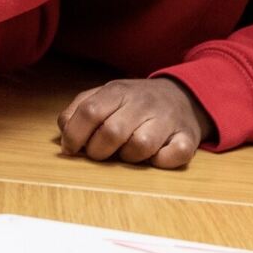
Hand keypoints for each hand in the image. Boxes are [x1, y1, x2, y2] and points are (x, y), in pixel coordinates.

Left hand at [58, 78, 213, 168]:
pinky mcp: (188, 137)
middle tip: (100, 152)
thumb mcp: (104, 96)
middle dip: (98, 151)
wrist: (182, 96)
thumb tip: (64, 132)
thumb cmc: (132, 104)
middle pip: (112, 132)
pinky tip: (156, 155)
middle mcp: (144, 103)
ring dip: (129, 157)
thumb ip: (79, 110)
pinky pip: (174, 155)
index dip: (74, 135)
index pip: (90, 112)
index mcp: (118, 91)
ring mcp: (168, 119)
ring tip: (128, 152)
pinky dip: (162, 161)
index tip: (71, 149)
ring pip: (141, 146)